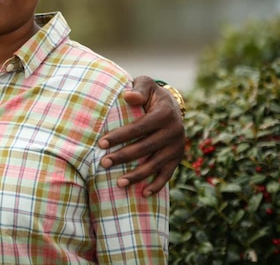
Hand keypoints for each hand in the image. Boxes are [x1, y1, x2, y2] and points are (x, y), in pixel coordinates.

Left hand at [98, 76, 185, 195]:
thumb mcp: (146, 84)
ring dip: (137, 175)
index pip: (139, 128)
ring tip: (118, 183)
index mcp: (165, 114)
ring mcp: (177, 147)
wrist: (172, 105)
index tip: (100, 144)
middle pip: (145, 148)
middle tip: (104, 163)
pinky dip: (157, 185)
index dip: (120, 136)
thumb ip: (138, 89)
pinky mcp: (178, 158)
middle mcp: (175, 132)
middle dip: (123, 157)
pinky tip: (143, 194)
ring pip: (155, 164)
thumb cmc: (150, 94)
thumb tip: (128, 96)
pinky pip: (168, 174)